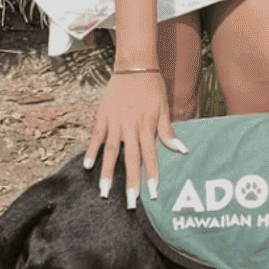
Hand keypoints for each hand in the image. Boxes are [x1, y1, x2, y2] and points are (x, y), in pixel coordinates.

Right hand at [84, 71, 187, 208]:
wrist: (134, 66)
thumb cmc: (152, 88)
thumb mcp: (164, 108)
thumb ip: (168, 131)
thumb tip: (182, 150)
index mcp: (147, 127)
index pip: (150, 157)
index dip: (151, 176)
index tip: (152, 194)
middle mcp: (130, 127)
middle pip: (130, 159)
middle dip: (130, 182)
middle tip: (130, 203)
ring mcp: (115, 122)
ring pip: (111, 152)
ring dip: (107, 173)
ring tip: (104, 192)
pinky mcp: (103, 116)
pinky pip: (96, 136)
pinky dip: (91, 151)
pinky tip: (87, 166)